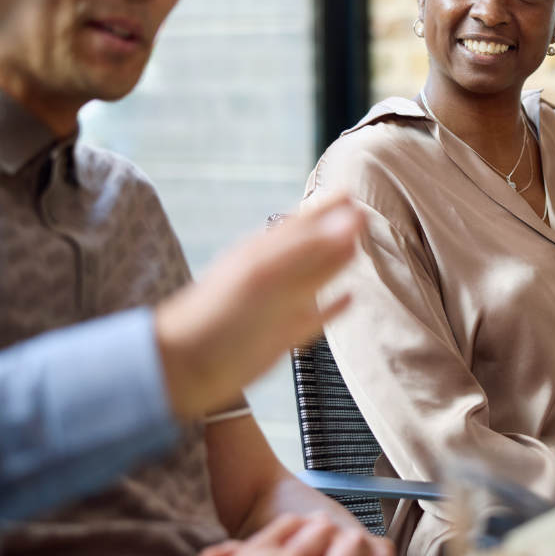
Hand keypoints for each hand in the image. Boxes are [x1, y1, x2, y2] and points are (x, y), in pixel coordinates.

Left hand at [156, 195, 362, 419]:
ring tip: (360, 247)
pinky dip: (334, 307)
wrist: (189, 365)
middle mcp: (278, 273)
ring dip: (338, 262)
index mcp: (269, 250)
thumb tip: (356, 216)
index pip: (304, 221)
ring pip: (318, 277)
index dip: (326, 207)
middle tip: (365, 215)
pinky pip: (317, 315)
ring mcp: (282, 303)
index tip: (351, 190)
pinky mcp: (286, 333)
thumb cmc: (220, 314)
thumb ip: (310, 245)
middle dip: (338, 231)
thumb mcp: (266, 272)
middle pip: (314, 246)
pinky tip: (349, 299)